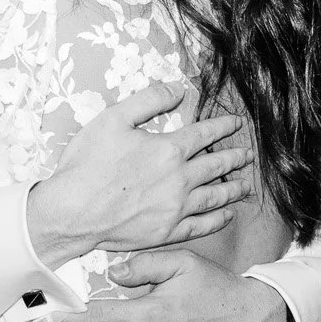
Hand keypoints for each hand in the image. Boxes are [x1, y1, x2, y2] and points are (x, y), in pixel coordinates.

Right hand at [25, 83, 253, 266]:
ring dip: (234, 188)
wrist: (72, 211)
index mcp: (168, 150)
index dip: (224, 126)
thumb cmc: (87, 164)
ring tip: (246, 184)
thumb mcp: (113, 119)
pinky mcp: (167, 232)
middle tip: (248, 155)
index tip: (237, 123)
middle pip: (216, 166)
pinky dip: (218, 220)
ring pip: (215, 196)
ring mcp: (175, 208)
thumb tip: (177, 89)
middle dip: (235, 158)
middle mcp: (179, 179)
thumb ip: (148, 100)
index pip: (205, 134)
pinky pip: (201, 226)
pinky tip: (227, 215)